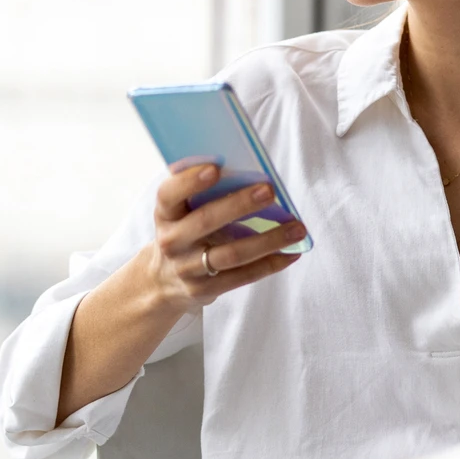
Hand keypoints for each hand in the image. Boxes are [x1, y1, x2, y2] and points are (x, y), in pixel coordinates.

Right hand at [142, 163, 306, 310]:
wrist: (162, 281)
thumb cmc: (183, 232)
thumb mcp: (179, 213)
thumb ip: (201, 194)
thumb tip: (247, 171)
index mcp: (165, 214)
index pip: (169, 194)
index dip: (189, 181)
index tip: (215, 168)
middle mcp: (172, 241)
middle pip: (206, 221)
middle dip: (239, 205)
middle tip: (269, 190)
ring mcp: (187, 268)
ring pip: (231, 254)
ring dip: (268, 240)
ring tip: (297, 228)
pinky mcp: (204, 290)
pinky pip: (242, 276)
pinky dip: (270, 264)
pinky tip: (291, 253)